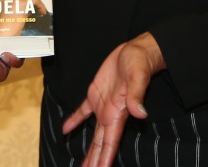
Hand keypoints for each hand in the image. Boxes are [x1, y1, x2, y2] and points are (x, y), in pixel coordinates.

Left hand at [62, 33, 164, 166]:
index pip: (110, 143)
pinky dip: (74, 121)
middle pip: (101, 144)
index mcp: (118, 114)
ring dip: (89, 149)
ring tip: (82, 165)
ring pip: (94, 134)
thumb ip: (137, 96)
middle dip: (95, 160)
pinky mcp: (95, 94)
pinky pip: (83, 112)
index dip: (105, 159)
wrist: (136, 52)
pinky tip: (66, 129)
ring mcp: (102, 106)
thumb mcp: (138, 78)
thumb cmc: (139, 64)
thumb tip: (141, 113)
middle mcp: (110, 114)